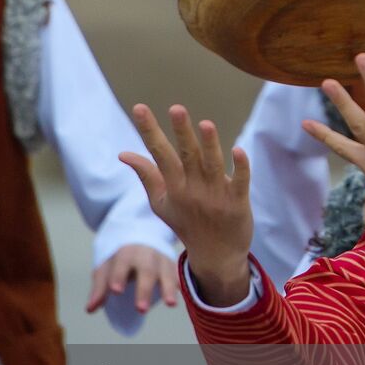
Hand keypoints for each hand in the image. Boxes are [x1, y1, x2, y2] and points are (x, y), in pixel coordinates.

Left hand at [87, 244, 179, 313]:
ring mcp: (161, 259)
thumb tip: (90, 309)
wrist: (142, 231)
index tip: (115, 290)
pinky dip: (179, 284)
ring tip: (170, 304)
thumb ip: (99, 288)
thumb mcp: (107, 267)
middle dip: (144, 290)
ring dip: (168, 288)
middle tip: (140, 309)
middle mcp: (145, 254)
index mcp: (125, 252)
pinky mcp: (172, 265)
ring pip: (166, 272)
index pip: (121, 264)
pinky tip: (179, 295)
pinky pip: (178, 274)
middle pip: (146, 271)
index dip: (118, 276)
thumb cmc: (121, 256)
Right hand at [120, 105, 252, 306]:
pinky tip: (239, 150)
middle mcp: (193, 189)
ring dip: (210, 145)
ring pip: (213, 166)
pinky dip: (240, 168)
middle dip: (181, 132)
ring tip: (205, 124)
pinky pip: (240, 182)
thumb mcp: (161, 202)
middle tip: (176, 109)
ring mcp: (216, 196)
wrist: (216, 256)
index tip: (139, 108)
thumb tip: (123, 153)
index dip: (149, 130)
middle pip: (187, 156)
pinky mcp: (237, 203)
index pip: (158, 154)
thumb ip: (146, 175)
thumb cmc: (186, 224)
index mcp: (173, 187)